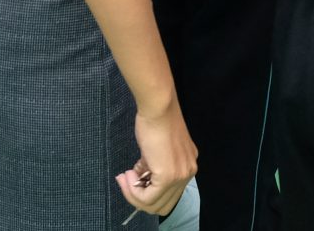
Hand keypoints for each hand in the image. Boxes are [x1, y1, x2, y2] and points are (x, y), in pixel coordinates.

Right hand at [119, 98, 196, 216]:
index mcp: (187, 165)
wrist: (158, 108)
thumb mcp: (156, 149)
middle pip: (163, 205)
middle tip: (124, 182)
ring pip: (154, 204)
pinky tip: (128, 175)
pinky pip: (148, 198)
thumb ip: (152, 166)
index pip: (169, 194)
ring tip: (124, 177)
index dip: (147, 192)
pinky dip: (133, 191)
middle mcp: (188, 173)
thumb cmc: (155, 121)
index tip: (131, 178)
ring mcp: (180, 176)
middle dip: (139, 198)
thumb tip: (140, 178)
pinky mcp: (168, 176)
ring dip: (133, 195)